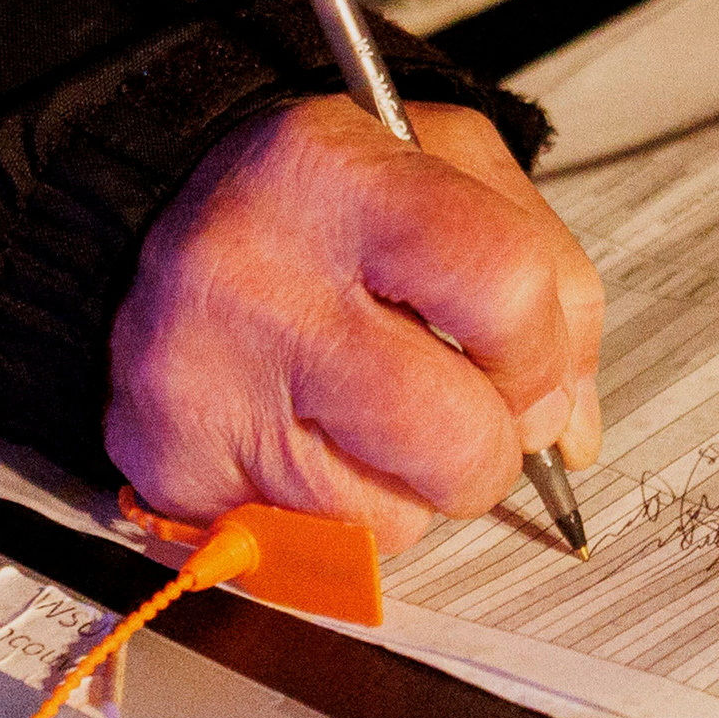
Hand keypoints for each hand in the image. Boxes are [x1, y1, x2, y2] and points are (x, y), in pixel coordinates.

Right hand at [108, 98, 605, 552]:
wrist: (145, 213)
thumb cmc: (316, 199)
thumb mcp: (442, 166)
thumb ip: (546, 276)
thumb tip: (572, 428)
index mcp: (338, 175)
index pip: (504, 284)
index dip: (544, 347)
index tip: (531, 360)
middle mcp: (260, 278)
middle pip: (456, 436)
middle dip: (490, 448)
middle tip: (464, 410)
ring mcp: (204, 384)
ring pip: (391, 520)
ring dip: (409, 490)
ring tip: (364, 412)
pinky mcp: (170, 469)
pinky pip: (310, 551)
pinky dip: (335, 517)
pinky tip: (307, 441)